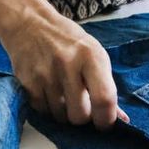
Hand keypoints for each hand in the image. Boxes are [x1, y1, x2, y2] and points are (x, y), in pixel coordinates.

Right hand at [0, 2, 128, 128]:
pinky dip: (48, 108)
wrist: (31, 25)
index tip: (105, 124)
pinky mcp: (27, 83)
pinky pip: (43, 112)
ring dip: (64, 113)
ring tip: (64, 93)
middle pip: (80, 115)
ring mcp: (45, 74)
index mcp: (91, 56)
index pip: (104, 98)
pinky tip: (50, 91)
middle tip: (82, 105)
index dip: (107, 119)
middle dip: (83, 117)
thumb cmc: (70, 42)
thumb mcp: (94, 55)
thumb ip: (107, 86)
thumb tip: (121, 120)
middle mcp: (68, 64)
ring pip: (60, 117)